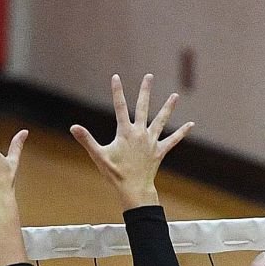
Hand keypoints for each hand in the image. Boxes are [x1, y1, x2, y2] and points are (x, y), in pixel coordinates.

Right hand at [70, 74, 192, 209]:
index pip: (120, 107)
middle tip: (149, 76)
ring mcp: (151, 141)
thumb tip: (73, 127)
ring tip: (175, 95)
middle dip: (145, 91)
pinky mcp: (159, 151)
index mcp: (125, 132)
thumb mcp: (99, 156)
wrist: (134, 189)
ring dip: (168, 107)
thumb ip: (87, 140)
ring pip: (161, 120)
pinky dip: (182, 132)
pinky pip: (172, 140)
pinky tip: (190, 124)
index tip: (116, 77)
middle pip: (143, 107)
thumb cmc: (115, 174)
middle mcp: (140, 133)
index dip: (117, 91)